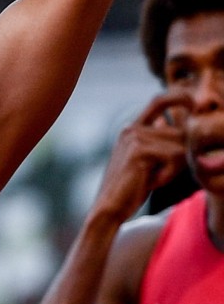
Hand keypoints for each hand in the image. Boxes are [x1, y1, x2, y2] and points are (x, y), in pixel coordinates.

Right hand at [94, 92, 191, 220]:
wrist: (109, 207)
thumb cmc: (131, 187)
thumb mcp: (147, 160)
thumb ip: (160, 142)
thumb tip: (181, 126)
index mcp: (132, 128)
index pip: (159, 101)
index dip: (179, 96)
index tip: (195, 102)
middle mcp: (132, 128)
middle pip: (181, 131)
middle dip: (183, 155)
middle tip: (161, 174)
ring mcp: (135, 137)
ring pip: (181, 146)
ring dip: (175, 167)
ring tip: (154, 178)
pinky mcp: (140, 150)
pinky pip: (175, 157)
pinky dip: (169, 174)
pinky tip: (151, 182)